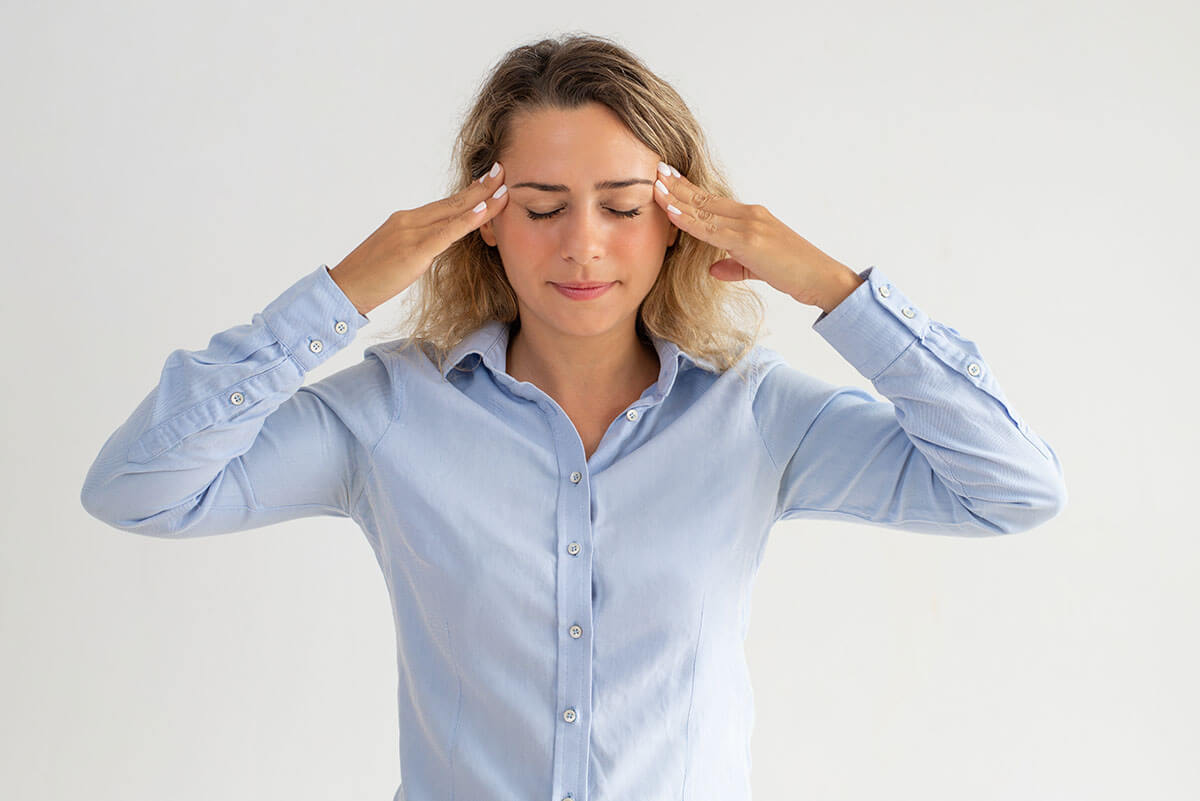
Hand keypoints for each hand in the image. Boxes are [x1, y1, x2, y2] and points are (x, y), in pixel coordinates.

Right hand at [329, 162, 510, 315]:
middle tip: (503, 171)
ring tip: (504, 187)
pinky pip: (446, 233)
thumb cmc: (370, 277)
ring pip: (454, 213)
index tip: (488, 181)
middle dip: (481, 187)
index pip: (445, 204)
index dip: (469, 192)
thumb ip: (420, 245)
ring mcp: (411, 233)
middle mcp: (409, 220)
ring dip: (482, 200)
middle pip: (453, 202)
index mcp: (406, 220)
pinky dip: (467, 220)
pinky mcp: (413, 251)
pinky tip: (484, 210)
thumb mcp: (399, 255)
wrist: (345, 288)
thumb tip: (438, 245)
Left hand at [651, 161, 862, 311]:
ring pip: (705, 211)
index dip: (689, 189)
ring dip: (676, 199)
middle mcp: (749, 215)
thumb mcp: (758, 268)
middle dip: (677, 186)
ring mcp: (750, 226)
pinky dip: (689, 221)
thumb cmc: (794, 272)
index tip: (668, 179)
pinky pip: (711, 230)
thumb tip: (714, 269)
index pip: (712, 200)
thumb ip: (735, 265)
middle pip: (705, 199)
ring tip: (654, 186)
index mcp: (751, 217)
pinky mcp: (749, 241)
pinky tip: (671, 212)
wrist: (820, 278)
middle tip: (654, 171)